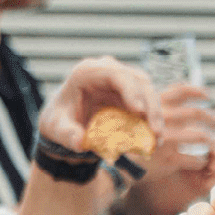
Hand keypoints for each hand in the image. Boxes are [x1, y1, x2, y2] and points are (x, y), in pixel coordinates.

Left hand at [36, 56, 162, 152]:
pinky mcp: (131, 93)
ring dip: (155, 114)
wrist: (65, 121)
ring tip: (157, 139)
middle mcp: (107, 71)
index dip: (130, 90)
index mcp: (87, 72)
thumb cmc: (60, 120)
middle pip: (137, 81)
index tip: (139, 111)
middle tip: (155, 132)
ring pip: (147, 91)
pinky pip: (147, 103)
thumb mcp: (57, 128)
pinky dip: (152, 119)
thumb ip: (67, 134)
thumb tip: (80, 143)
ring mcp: (122, 80)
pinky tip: (155, 138)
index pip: (114, 74)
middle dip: (149, 106)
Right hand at [123, 84, 214, 214]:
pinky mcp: (170, 160)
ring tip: (212, 146)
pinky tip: (200, 163)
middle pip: (197, 113)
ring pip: (201, 137)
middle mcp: (162, 120)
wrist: (115, 166)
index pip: (182, 91)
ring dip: (211, 141)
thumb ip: (154, 106)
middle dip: (211, 118)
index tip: (207, 96)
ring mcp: (167, 140)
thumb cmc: (125, 140)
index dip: (198, 92)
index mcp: (154, 106)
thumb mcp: (134, 116)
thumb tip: (177, 91)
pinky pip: (196, 159)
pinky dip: (202, 161)